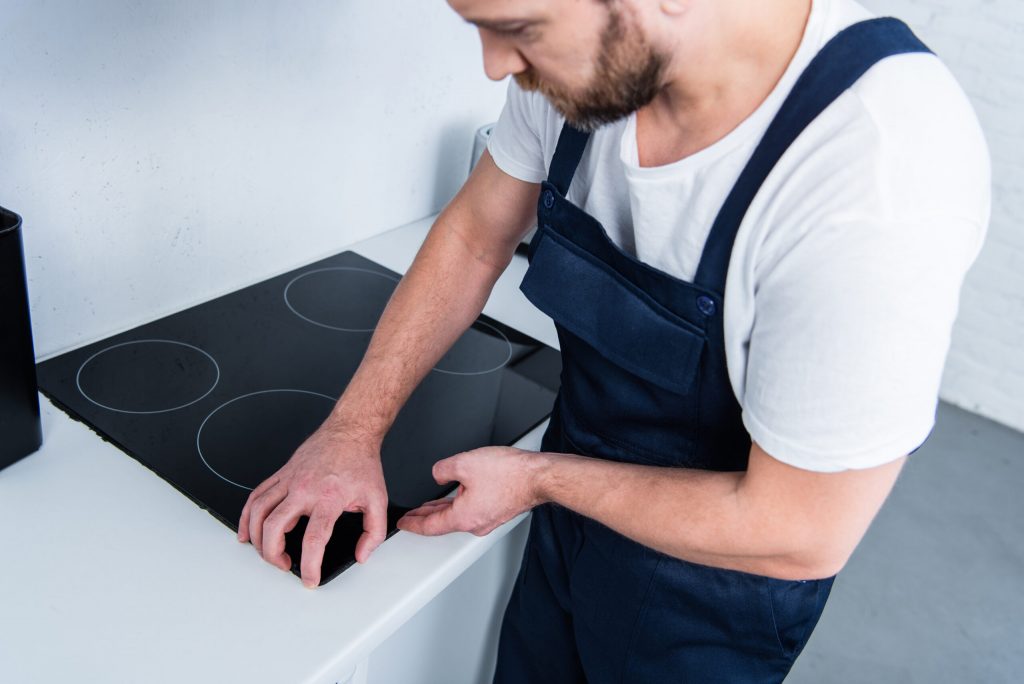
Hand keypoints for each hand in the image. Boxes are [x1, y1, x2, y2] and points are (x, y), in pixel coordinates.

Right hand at [237, 423, 387, 587]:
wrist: (350, 432)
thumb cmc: (361, 463)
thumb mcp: (378, 499)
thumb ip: (374, 532)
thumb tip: (362, 555)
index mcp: (329, 498)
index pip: (313, 539)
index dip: (309, 565)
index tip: (310, 579)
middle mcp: (304, 489)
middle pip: (275, 527)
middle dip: (273, 555)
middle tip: (284, 565)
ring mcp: (289, 480)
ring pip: (259, 512)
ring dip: (256, 538)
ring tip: (267, 553)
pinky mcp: (281, 474)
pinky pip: (256, 496)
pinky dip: (247, 516)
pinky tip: (247, 531)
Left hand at [396, 447, 546, 536]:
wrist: (538, 476)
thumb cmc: (510, 473)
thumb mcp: (464, 462)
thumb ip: (443, 469)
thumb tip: (439, 474)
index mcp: (464, 517)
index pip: (430, 526)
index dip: (413, 524)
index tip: (403, 524)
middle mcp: (476, 523)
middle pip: (443, 523)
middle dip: (425, 518)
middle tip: (411, 517)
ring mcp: (489, 519)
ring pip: (458, 516)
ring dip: (443, 510)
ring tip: (430, 506)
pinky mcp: (498, 512)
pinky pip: (471, 510)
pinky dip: (459, 505)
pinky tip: (458, 494)